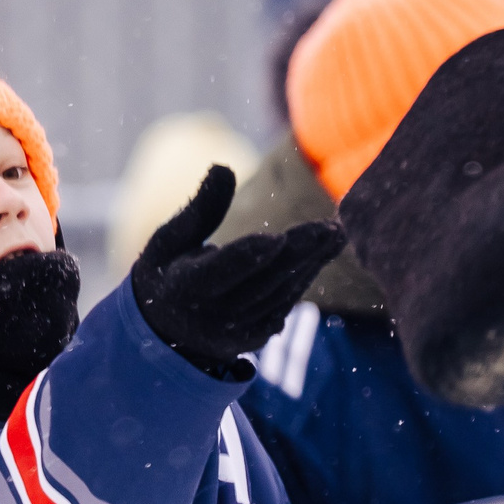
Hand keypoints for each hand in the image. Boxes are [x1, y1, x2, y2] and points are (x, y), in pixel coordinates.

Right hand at [131, 166, 346, 377]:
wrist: (167, 334)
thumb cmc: (168, 273)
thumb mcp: (169, 240)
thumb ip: (200, 208)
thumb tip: (223, 166)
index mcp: (186, 288)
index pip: (221, 271)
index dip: (248, 256)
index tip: (276, 237)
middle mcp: (214, 315)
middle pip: (263, 281)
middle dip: (299, 254)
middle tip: (330, 228)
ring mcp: (237, 331)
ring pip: (281, 293)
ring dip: (312, 264)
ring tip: (336, 234)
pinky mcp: (256, 337)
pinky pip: (285, 303)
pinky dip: (305, 277)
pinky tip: (325, 252)